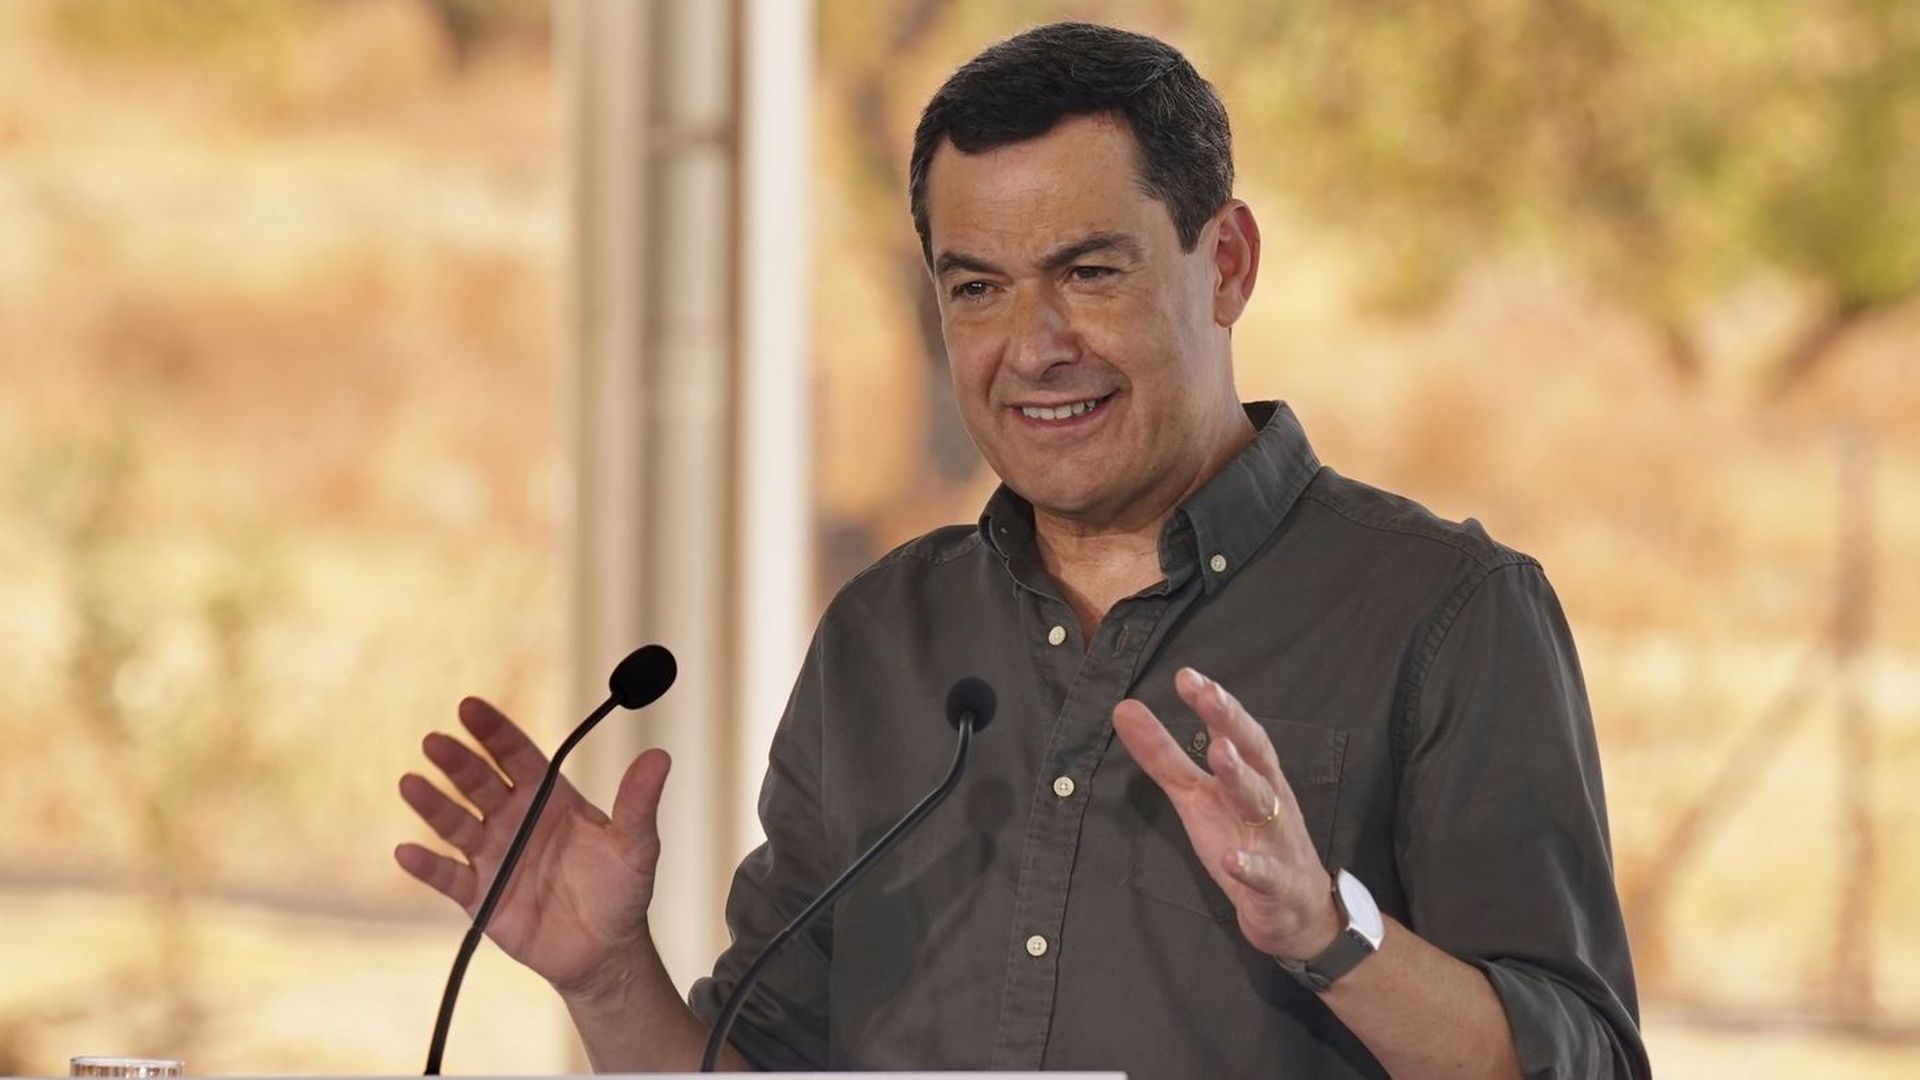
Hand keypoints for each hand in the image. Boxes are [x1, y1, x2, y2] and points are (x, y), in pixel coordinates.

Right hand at [395, 697, 670, 998]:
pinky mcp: (481, 897)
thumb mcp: (636, 845)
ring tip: (411, 783)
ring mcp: (494, 857)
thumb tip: (660, 756)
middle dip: (458, 763)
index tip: (470, 707)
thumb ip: (639, 802)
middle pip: (480, 784)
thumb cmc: (621, 889)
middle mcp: (515, 820)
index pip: (517, 757)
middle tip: (435, 740)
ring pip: (458, 825)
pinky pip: (449, 879)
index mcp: (549, 799)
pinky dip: (428, 868)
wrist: (606, 949)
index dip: (494, 732)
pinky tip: (407, 852)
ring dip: (434, 805)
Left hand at [1111, 667, 1339, 961]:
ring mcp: (1276, 842)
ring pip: (1264, 804)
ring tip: (1218, 753)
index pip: (1237, 732)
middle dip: (1233, 724)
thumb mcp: (1198, 797)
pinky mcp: (1276, 886)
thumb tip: (1124, 709)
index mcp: (1253, 776)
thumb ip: (1164, 756)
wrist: (1295, 912)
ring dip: (1241, 778)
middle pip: (1255, 756)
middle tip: (1209, 695)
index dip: (1215, 705)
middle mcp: (1269, 801)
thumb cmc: (1246, 841)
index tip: (1188, 677)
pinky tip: (1231, 860)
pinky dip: (1250, 867)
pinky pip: (1265, 875)